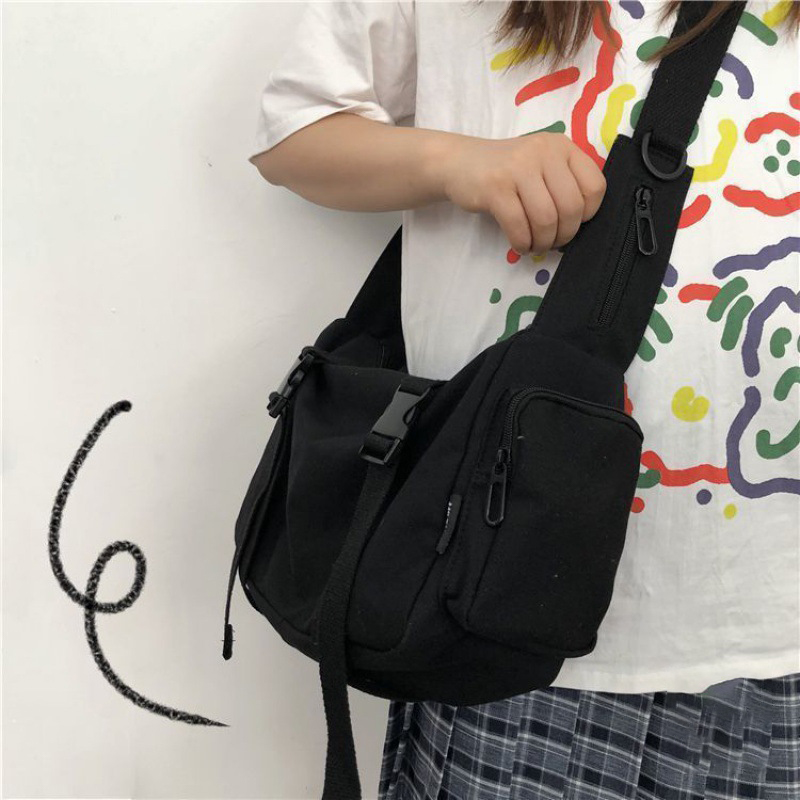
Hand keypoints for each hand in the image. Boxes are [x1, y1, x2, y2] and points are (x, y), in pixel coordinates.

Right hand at [439, 132, 606, 254]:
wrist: (460, 162)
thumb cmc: (507, 171)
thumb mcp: (542, 166)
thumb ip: (564, 184)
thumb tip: (579, 225)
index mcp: (562, 147)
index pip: (595, 186)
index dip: (587, 214)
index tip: (570, 222)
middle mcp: (544, 152)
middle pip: (571, 207)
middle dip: (564, 235)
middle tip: (551, 242)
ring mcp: (518, 168)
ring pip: (546, 219)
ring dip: (543, 242)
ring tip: (535, 245)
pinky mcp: (495, 187)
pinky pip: (519, 226)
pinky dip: (522, 243)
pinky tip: (520, 244)